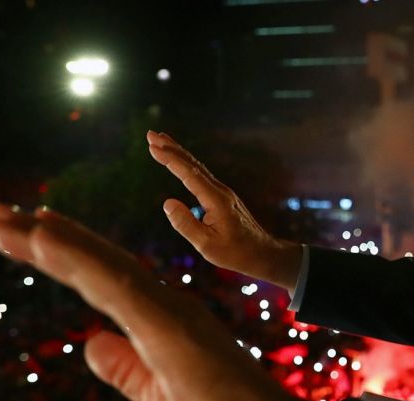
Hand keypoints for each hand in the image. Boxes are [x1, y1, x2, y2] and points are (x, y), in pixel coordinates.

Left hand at [0, 204, 354, 400]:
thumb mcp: (158, 399)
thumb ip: (125, 370)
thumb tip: (89, 343)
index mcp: (164, 323)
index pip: (104, 282)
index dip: (63, 257)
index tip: (23, 237)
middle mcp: (166, 307)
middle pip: (98, 265)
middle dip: (45, 239)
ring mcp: (169, 314)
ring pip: (102, 267)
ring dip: (53, 241)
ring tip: (6, 221)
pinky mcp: (169, 327)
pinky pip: (115, 286)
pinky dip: (78, 259)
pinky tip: (43, 238)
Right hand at [146, 130, 302, 289]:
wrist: (263, 253)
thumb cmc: (236, 252)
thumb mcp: (206, 245)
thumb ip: (185, 224)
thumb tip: (167, 203)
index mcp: (216, 200)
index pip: (189, 174)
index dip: (170, 159)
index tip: (153, 147)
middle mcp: (220, 191)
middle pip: (193, 164)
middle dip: (171, 148)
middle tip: (150, 134)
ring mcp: (224, 192)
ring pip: (198, 167)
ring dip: (179, 153)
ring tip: (161, 141)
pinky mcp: (224, 197)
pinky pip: (203, 175)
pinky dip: (188, 165)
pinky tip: (181, 162)